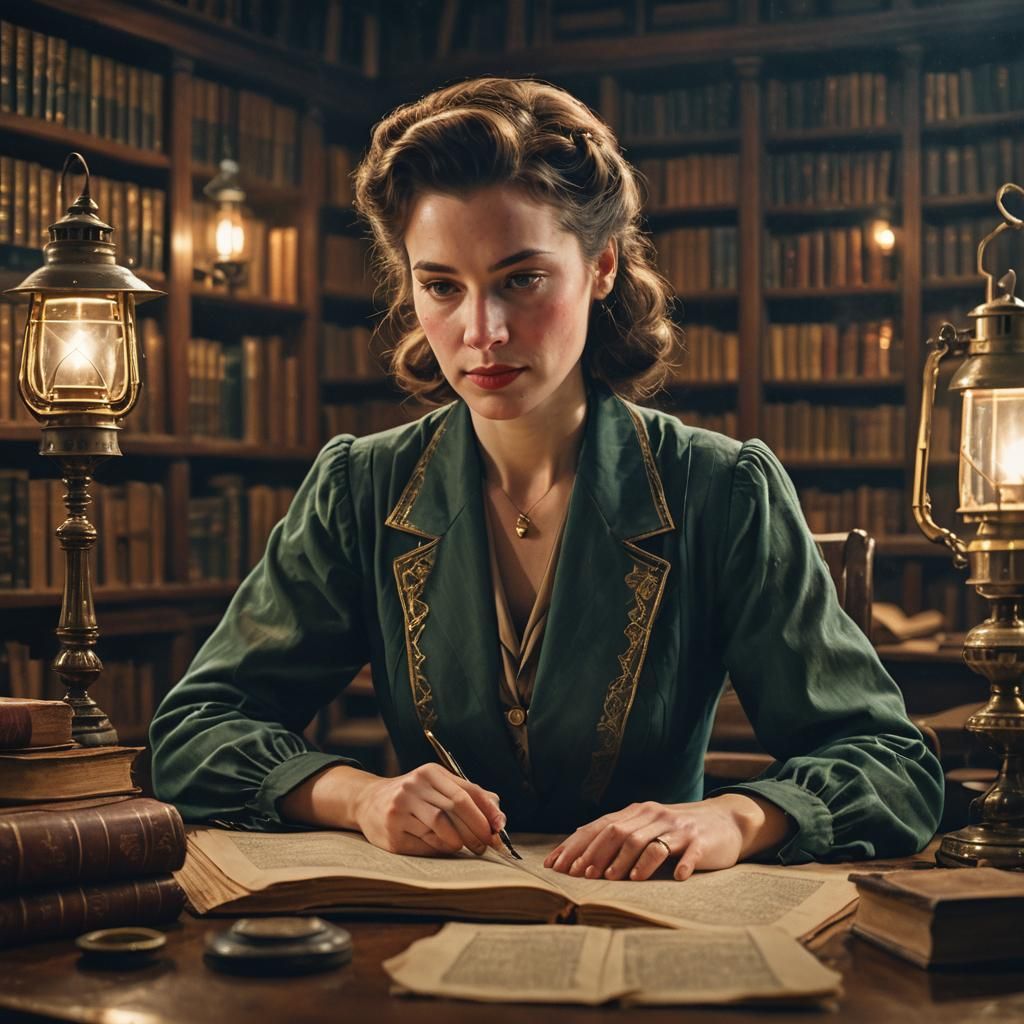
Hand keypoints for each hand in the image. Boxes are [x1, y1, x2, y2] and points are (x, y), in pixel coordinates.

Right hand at [353, 763, 505, 857]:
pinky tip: (444, 847)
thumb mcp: (438, 787)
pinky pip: (425, 844)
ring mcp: (400, 808)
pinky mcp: (392, 832)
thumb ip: (469, 797)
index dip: (487, 812)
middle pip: (456, 807)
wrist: (369, 803)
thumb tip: (499, 819)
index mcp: (430, 773)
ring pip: (441, 827)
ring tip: (465, 847)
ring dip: (460, 841)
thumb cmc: (414, 797)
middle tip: (486, 845)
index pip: (466, 791)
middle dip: (477, 829)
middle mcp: (414, 786)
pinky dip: (440, 848)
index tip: (499, 829)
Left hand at [542, 795, 789, 881]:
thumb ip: (621, 836)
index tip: (557, 865)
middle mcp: (653, 816)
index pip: (599, 826)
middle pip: (618, 832)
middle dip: (596, 854)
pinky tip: (673, 878)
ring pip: (646, 841)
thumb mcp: (648, 828)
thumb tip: (582, 855)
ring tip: (615, 879)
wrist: (725, 821)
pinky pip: (686, 853)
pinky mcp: (699, 841)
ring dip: (628, 861)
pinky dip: (679, 865)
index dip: (577, 845)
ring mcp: (676, 828)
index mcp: (637, 813)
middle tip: (581, 875)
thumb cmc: (679, 831)